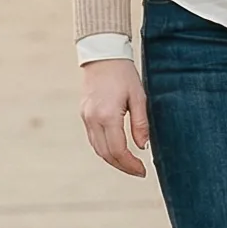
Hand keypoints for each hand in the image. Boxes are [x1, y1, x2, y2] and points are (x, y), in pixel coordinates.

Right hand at [80, 57, 150, 176]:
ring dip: (113, 160)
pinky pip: (93, 139)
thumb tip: (142, 147)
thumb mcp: (139, 97)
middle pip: (105, 154)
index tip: (143, 171)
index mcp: (108, 116)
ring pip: (97, 149)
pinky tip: (117, 150)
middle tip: (138, 171)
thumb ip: (140, 124)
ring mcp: (86, 117)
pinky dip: (104, 149)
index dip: (130, 164)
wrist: (103, 56)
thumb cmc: (124, 75)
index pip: (118, 150)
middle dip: (122, 166)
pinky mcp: (84, 114)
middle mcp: (93, 119)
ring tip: (129, 164)